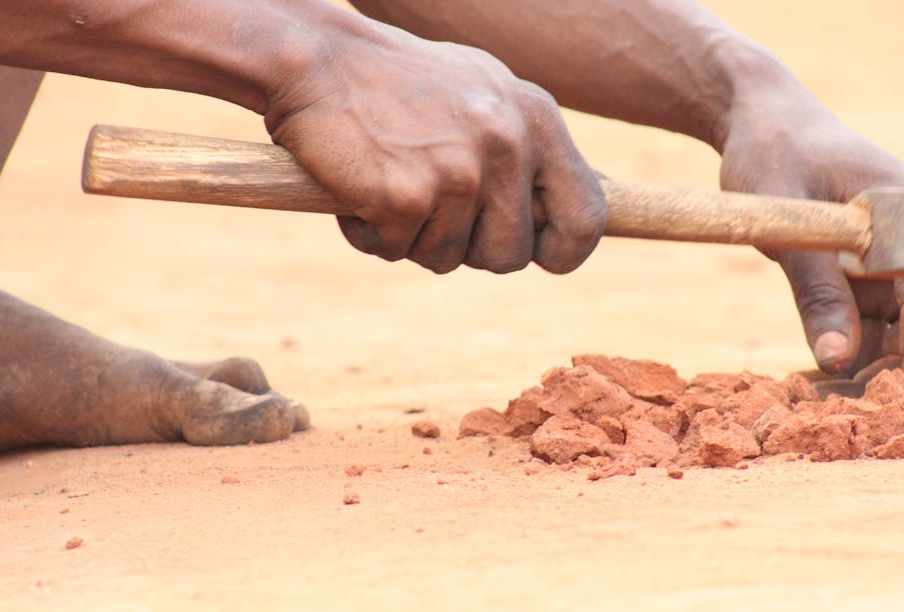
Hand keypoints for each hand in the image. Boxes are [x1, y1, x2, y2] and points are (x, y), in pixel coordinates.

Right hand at [263, 20, 605, 273]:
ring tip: (388, 184)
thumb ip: (524, 146)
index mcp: (537, 119)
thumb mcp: (483, 94)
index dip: (563, 251)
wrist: (315, 58)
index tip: (537, 254)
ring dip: (413, 240)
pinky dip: (370, 234)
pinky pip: (395, 252)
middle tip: (430, 211)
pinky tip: (357, 187)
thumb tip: (560, 208)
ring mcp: (460, 173)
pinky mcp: (409, 197)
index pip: (588, 217)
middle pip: (510, 256)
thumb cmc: (395, 81)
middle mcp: (508, 145)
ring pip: (449, 260)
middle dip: (468, 250)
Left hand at [716, 79, 903, 386]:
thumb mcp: (786, 222)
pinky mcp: (884, 269)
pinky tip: (824, 381)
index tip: (897, 405)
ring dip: (894, 373)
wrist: (762, 120)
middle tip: (883, 420)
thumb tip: (836, 362)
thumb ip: (815, 290)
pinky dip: (868, 357)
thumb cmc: (770, 157)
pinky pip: (892, 325)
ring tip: (835, 407)